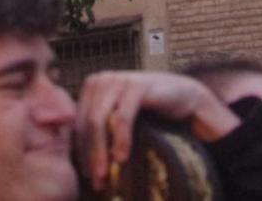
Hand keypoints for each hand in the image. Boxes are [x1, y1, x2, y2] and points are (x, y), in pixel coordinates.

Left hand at [73, 72, 238, 187]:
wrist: (183, 94)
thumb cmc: (149, 110)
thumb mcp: (119, 116)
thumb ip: (101, 129)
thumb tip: (82, 163)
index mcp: (92, 87)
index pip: (78, 122)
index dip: (80, 150)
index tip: (86, 175)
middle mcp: (100, 80)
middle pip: (86, 123)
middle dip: (89, 155)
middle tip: (95, 181)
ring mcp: (117, 80)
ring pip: (98, 121)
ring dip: (100, 151)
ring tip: (104, 175)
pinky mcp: (135, 86)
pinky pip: (122, 117)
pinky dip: (120, 140)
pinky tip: (122, 158)